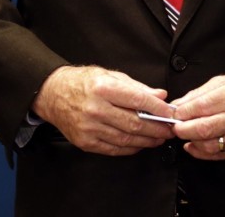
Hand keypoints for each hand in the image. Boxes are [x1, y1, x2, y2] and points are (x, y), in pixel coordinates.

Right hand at [31, 65, 176, 155]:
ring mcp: (88, 128)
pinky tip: (140, 144)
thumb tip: (160, 95)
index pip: (138, 100)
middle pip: (134, 124)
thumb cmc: (83, 82)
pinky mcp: (84, 142)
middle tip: (170, 130)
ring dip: (147, 141)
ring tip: (159, 138)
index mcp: (104, 89)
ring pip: (125, 139)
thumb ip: (138, 87)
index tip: (171, 113)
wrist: (52, 94)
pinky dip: (130, 148)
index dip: (159, 109)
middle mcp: (95, 109)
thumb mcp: (111, 76)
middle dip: (157, 129)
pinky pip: (113, 149)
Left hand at [171, 71, 224, 160]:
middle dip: (182, 129)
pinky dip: (202, 152)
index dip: (181, 113)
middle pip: (202, 129)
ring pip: (208, 145)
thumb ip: (200, 93)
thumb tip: (178, 105)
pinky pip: (218, 155)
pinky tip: (195, 145)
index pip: (199, 107)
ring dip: (191, 141)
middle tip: (175, 127)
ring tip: (186, 134)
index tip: (173, 114)